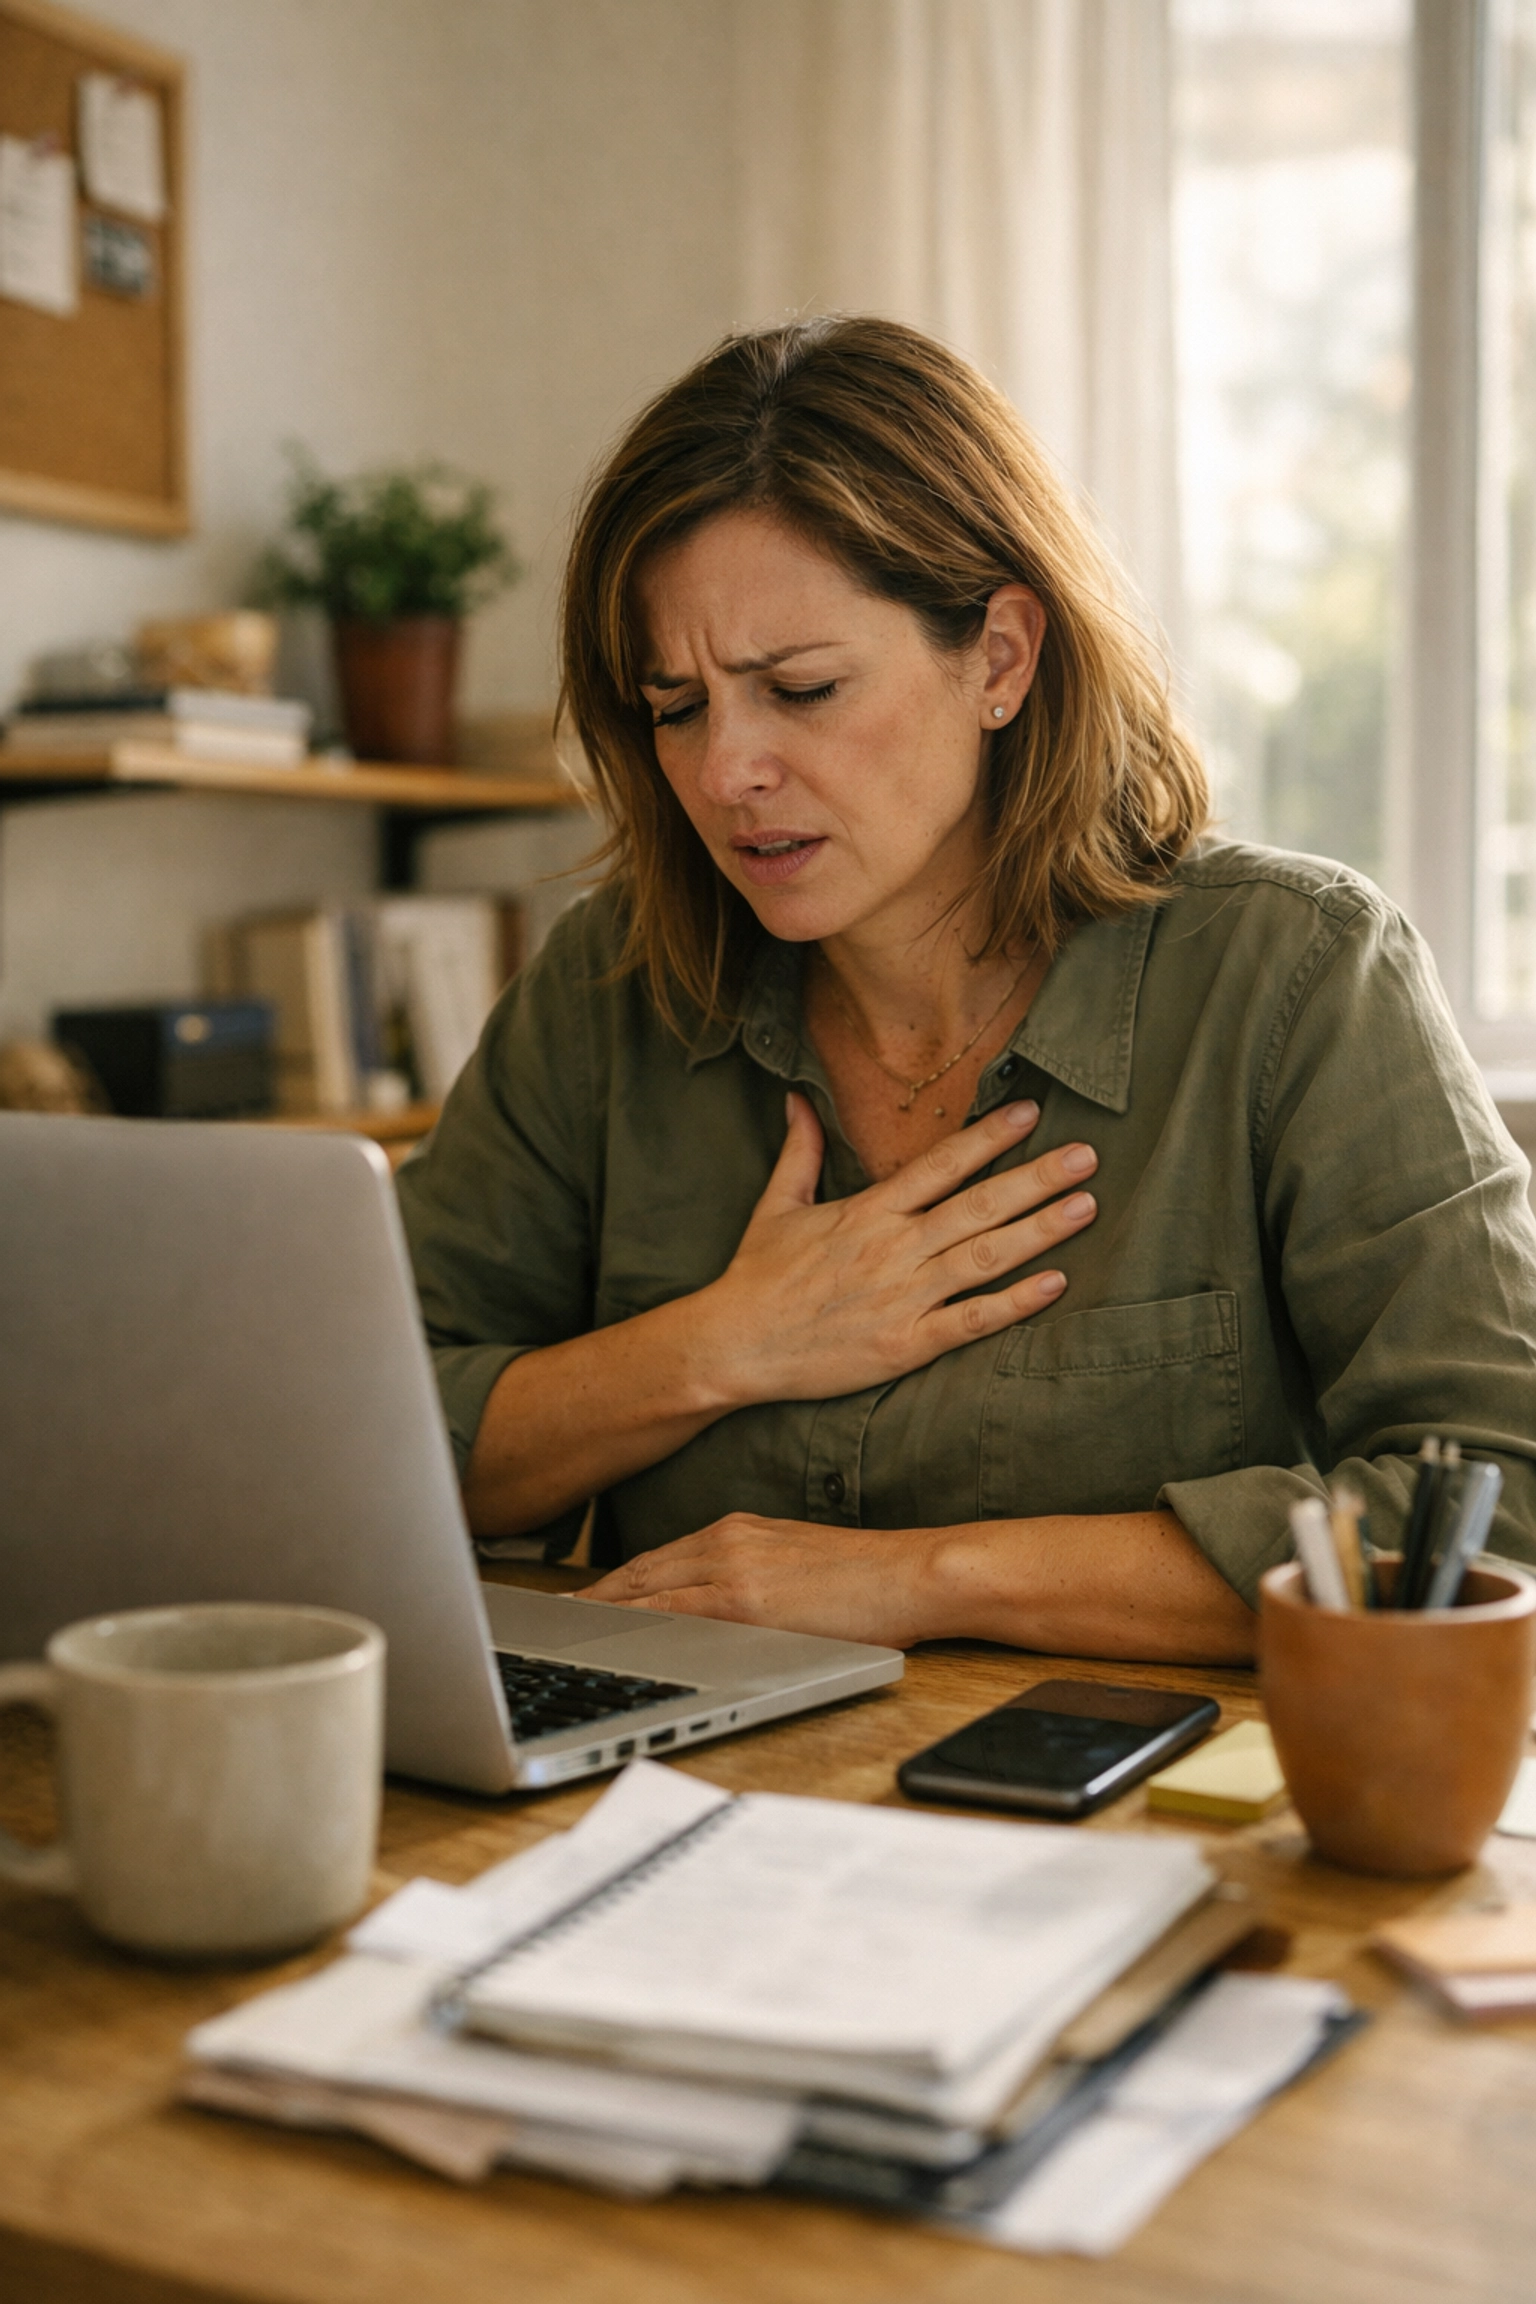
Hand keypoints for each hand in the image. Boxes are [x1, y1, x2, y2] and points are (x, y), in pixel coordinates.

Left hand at [577, 1514, 942, 1646]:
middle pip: (640, 1572)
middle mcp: (727, 1540)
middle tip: (551, 1619)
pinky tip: (605, 1640)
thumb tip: (722, 1609)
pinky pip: (670, 1613)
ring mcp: (733, 1566)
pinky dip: (629, 1625)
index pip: (659, 1560)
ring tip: (561, 1632)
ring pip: (644, 1590)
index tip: (583, 1601)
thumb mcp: (798, 1567)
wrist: (914, 1573)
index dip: (615, 1583)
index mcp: (739, 1530)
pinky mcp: (745, 1597)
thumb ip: (754, 1577)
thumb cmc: (871, 1581)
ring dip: (598, 1612)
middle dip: (592, 1598)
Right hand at [695, 1094, 1096, 1408]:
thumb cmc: (755, 1278)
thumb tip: (798, 1098)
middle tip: (1087, 1156)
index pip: (939, 1164)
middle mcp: (892, 1248)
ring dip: (1040, 1231)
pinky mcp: (905, 1344)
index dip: (988, 1137)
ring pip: (984, 1257)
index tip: (1030, 1113)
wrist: (733, 1346)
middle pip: (978, 1205)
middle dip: (1037, 1178)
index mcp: (867, 1211)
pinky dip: (1014, 1303)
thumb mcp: (776, 1206)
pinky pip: (970, 1321)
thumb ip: (800, 1151)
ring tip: (1086, 1206)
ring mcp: (902, 1297)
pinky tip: (1055, 1283)